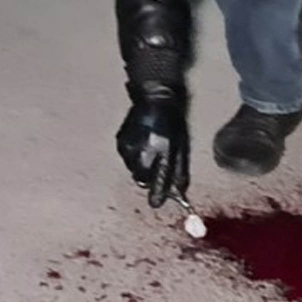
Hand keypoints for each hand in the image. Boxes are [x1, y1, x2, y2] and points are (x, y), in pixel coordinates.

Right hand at [115, 80, 189, 207]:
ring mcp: (130, 146)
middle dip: (149, 178)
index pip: (159, 181)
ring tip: (149, 151)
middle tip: (155, 167)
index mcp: (163, 151)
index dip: (157, 195)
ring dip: (140, 167)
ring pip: (132, 170)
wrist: (155, 99)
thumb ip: (179, 171)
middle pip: (142, 179)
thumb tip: (179, 192)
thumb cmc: (172, 122)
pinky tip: (140, 144)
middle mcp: (144, 150)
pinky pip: (126, 159)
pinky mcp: (120, 141)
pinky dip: (132, 157)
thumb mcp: (181, 147)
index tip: (156, 202)